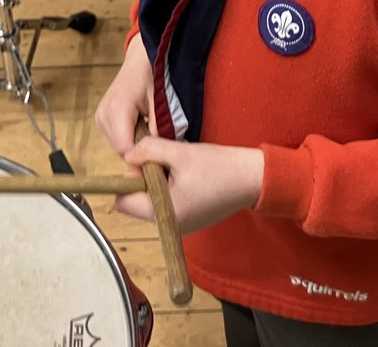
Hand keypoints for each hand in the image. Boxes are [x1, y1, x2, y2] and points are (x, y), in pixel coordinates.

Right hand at [94, 34, 152, 155]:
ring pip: (118, 145)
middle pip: (120, 149)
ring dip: (134, 143)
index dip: (141, 157)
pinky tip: (139, 124)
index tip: (158, 158)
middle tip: (157, 140)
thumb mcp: (160, 101)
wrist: (140, 60)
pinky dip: (129, 136)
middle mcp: (104, 114)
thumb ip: (158, 127)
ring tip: (148, 127)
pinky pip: (116, 138)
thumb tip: (159, 152)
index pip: (124, 148)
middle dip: (139, 150)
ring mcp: (100, 116)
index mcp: (117, 109)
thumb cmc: (152, 76)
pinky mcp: (101, 118)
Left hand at [115, 137, 264, 234]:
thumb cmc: (218, 167)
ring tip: (178, 166)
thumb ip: (149, 151)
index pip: (123, 203)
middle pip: (137, 203)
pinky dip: (170, 188)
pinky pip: (169, 204)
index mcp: (164, 214)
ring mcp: (182, 225)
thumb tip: (128, 156)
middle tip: (163, 160)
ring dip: (157, 183)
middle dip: (143, 180)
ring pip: (153, 202)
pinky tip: (188, 175)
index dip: (127, 180)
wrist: (254, 178)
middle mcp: (170, 226)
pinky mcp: (192, 219)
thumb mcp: (179, 153)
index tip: (143, 162)